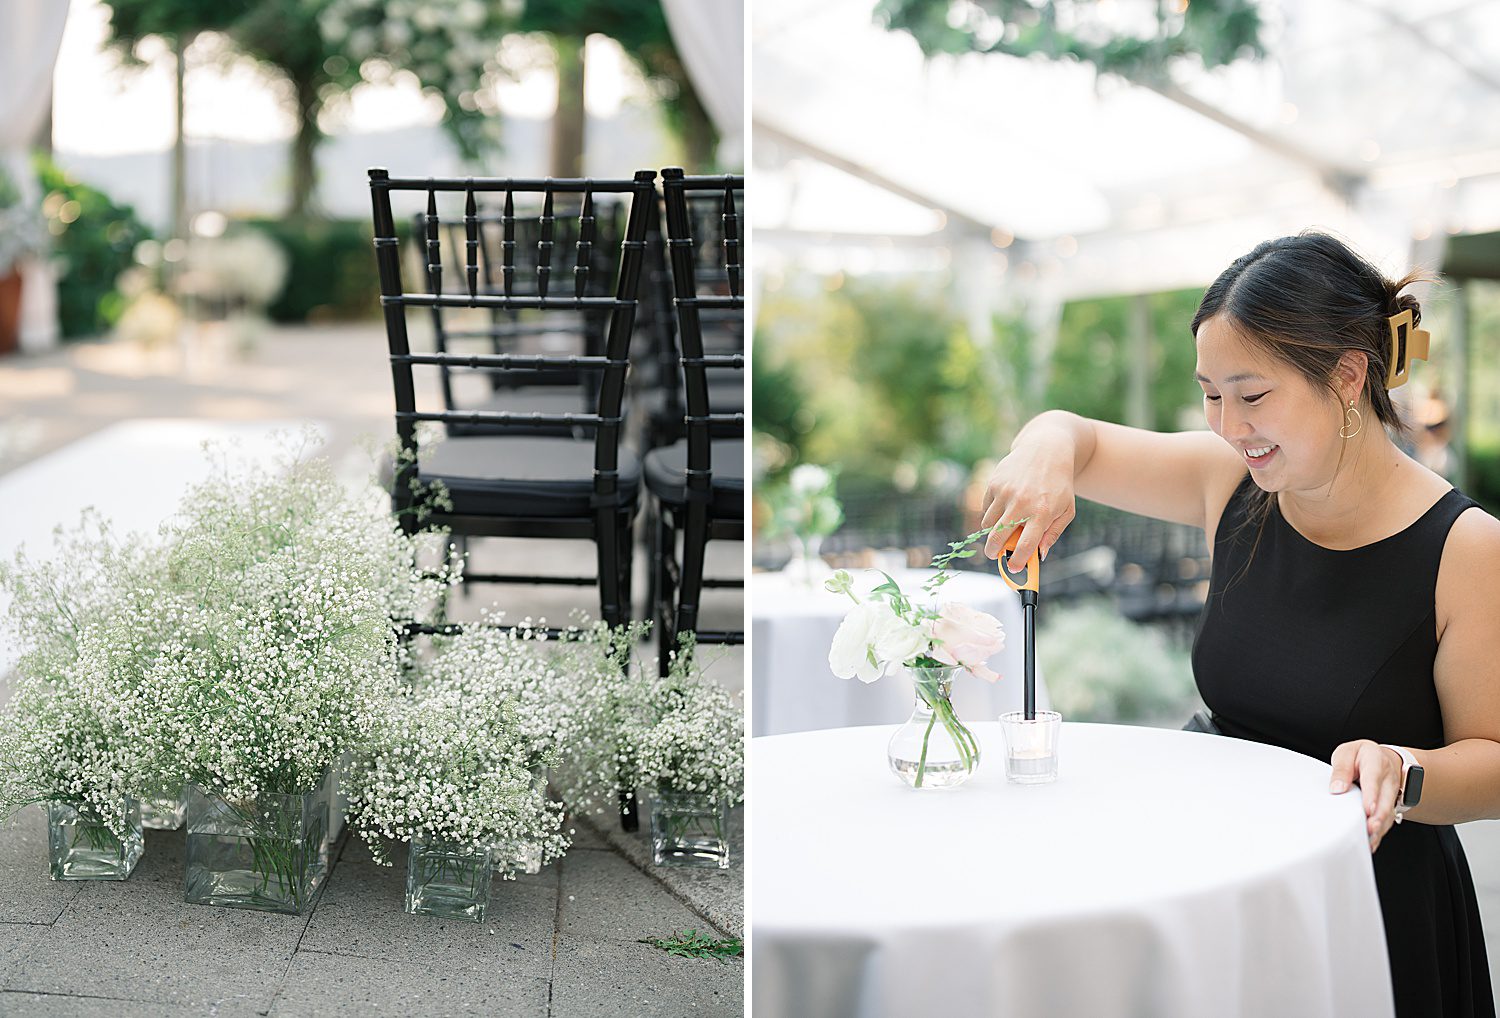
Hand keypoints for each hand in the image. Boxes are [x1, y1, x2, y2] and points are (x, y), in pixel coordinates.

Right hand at [979, 441, 1075, 568]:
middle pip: (998, 537)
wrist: (1047, 449)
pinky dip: (991, 514)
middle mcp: (1021, 503)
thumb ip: (1053, 533)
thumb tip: (1039, 555)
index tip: (1013, 568)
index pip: (1026, 545)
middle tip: (994, 555)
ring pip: (988, 524)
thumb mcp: (1066, 510)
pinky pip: (985, 508)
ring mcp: (1005, 492)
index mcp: (1042, 513)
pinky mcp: (994, 483)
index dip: (1017, 561)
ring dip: (992, 531)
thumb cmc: (1059, 483)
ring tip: (1003, 527)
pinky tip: (1003, 507)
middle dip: (993, 552)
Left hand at [1329, 740, 1403, 852]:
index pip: (1374, 778)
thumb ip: (1342, 769)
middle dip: (1379, 816)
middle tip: (1370, 829)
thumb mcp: (1346, 753)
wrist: (1380, 758)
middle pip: (1386, 799)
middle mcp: (1388, 778)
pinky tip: (1370, 843)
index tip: (1368, 809)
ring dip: (1380, 827)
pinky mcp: (1389, 805)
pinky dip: (1380, 832)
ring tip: (1369, 840)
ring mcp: (1392, 793)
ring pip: (1389, 812)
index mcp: (1375, 761)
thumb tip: (1337, 789)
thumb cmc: (1359, 756)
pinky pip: (1387, 820)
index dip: (1372, 795)